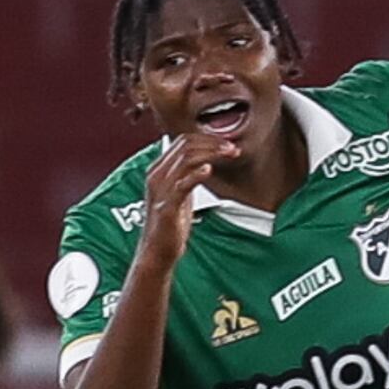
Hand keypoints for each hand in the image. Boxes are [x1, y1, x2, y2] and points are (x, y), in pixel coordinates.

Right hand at [137, 133, 224, 265]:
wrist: (158, 250)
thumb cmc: (170, 223)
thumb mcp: (179, 192)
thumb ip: (187, 175)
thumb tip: (206, 160)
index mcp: (158, 169)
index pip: (182, 141)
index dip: (207, 138)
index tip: (227, 143)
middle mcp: (156, 175)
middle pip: (185, 146)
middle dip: (212, 143)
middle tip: (232, 148)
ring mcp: (160, 190)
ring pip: (185, 159)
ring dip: (211, 153)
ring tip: (229, 154)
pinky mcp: (166, 206)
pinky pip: (182, 184)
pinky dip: (197, 174)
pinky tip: (209, 171)